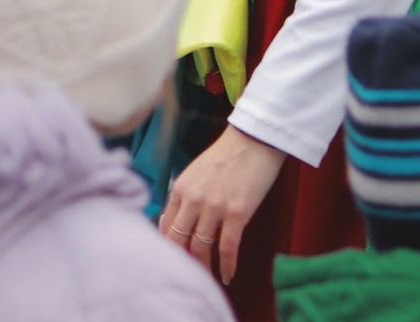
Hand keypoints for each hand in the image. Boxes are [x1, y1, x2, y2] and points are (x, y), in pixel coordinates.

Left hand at [158, 125, 285, 284]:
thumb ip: (185, 196)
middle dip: (182, 260)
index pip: (166, 225)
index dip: (168, 245)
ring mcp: (214, 208)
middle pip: (179, 240)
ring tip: (207, 278)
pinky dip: (227, 266)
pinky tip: (228, 276)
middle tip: (187, 274)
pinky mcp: (237, 213)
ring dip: (204, 266)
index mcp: (180, 188)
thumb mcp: (196, 173)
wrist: (253, 141)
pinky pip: (228, 248)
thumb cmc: (225, 156)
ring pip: (202, 248)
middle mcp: (193, 200)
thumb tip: (178, 223)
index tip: (173, 259)